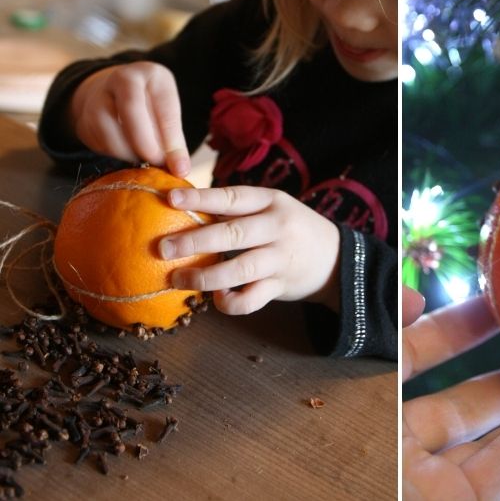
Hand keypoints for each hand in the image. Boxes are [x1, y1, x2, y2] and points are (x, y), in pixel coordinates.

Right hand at [70, 61, 190, 176]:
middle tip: (156, 162)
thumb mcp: (168, 116)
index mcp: (152, 74)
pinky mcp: (84, 115)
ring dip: (126, 151)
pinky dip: (112, 153)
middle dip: (145, 143)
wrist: (116, 95)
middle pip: (131, 108)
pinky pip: (95, 139)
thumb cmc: (151, 108)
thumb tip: (180, 169)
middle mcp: (122, 78)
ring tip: (142, 160)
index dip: (171, 140)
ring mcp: (98, 94)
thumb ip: (174, 142)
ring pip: (107, 126)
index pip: (164, 106)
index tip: (178, 166)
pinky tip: (125, 154)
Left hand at [158, 186, 340, 314]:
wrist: (335, 257)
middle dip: (195, 241)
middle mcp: (277, 227)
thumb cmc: (289, 229)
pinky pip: (252, 299)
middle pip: (233, 234)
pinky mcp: (281, 285)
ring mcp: (280, 258)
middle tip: (164, 248)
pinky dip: (231, 302)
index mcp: (271, 201)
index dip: (201, 198)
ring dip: (205, 276)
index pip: (232, 197)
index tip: (170, 199)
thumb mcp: (272, 208)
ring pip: (240, 269)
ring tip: (178, 279)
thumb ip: (237, 210)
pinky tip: (217, 299)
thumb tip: (182, 208)